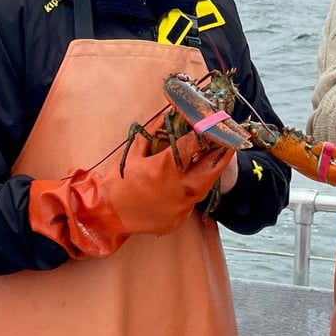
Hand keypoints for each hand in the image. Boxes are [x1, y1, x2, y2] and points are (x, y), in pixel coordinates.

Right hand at [28, 112, 231, 258]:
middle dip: (220, 154)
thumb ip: (153, 133)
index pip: (193, 145)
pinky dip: (191, 191)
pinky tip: (190, 182)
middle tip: (228, 142)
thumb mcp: (134, 152)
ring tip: (215, 160)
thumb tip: (167, 115)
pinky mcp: (178, 220)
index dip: (204, 132)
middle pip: (210, 168)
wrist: (107, 215)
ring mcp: (180, 206)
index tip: (212, 123)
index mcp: (167, 168)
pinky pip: (190, 203)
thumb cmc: (119, 180)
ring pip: (203, 187)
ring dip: (209, 173)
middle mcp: (179, 188)